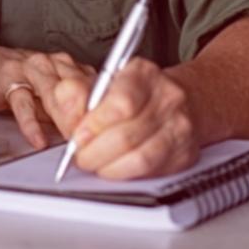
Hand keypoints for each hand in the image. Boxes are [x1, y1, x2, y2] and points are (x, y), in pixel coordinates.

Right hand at [0, 46, 94, 150]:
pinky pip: (23, 103)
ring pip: (53, 92)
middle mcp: (56, 64)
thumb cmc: (27, 86)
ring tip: (71, 141)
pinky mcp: (10, 78)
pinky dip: (31, 124)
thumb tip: (99, 140)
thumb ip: (76, 114)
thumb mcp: (56, 100)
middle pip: (79, 89)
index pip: (96, 88)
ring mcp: (33, 69)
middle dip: (88, 117)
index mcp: (73, 68)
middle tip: (94, 142)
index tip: (110, 135)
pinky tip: (38, 139)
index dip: (104, 112)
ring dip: (64, 118)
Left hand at [49, 58, 202, 179]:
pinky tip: (114, 167)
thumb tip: (63, 101)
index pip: (121, 103)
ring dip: (108, 167)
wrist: (182, 100)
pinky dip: (126, 174)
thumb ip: (79, 91)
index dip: (94, 125)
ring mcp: (180, 127)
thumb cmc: (137, 92)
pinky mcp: (185, 153)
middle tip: (80, 155)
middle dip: (94, 152)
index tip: (77, 135)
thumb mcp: (106, 81)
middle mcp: (168, 98)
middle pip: (127, 136)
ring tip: (95, 163)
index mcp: (145, 74)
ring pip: (140, 159)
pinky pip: (151, 172)